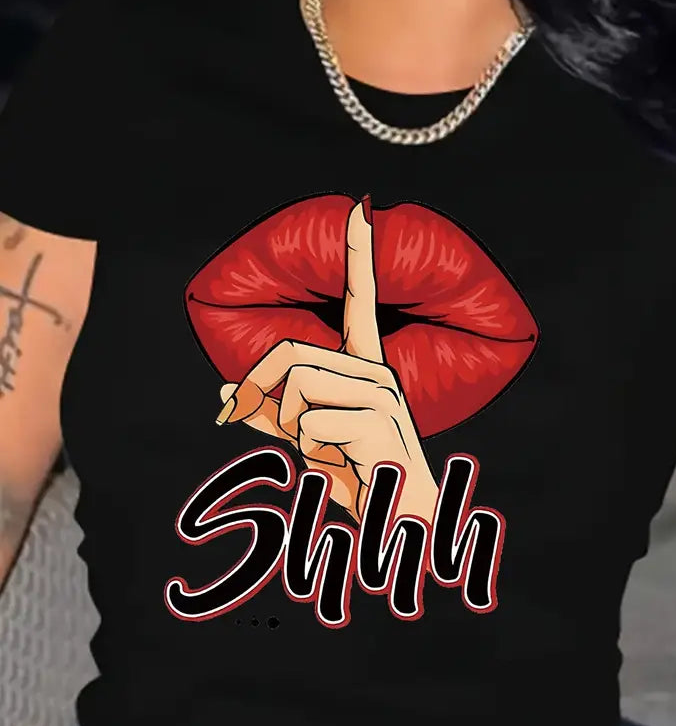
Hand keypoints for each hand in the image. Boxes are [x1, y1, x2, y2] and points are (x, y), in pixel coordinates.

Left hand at [214, 197, 438, 523]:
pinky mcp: (379, 421)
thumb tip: (226, 389)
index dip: (359, 256)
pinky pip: (309, 425)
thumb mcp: (305, 441)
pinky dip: (306, 452)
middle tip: (235, 415)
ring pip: (298, 387)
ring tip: (315, 450)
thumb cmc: (356, 474)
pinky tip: (339, 464)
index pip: (361, 303)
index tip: (362, 208)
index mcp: (365, 367)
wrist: (400, 518)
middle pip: (293, 353)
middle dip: (256, 386)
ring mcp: (382, 395)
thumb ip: (268, 415)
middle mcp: (377, 371)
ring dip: (287, 426)